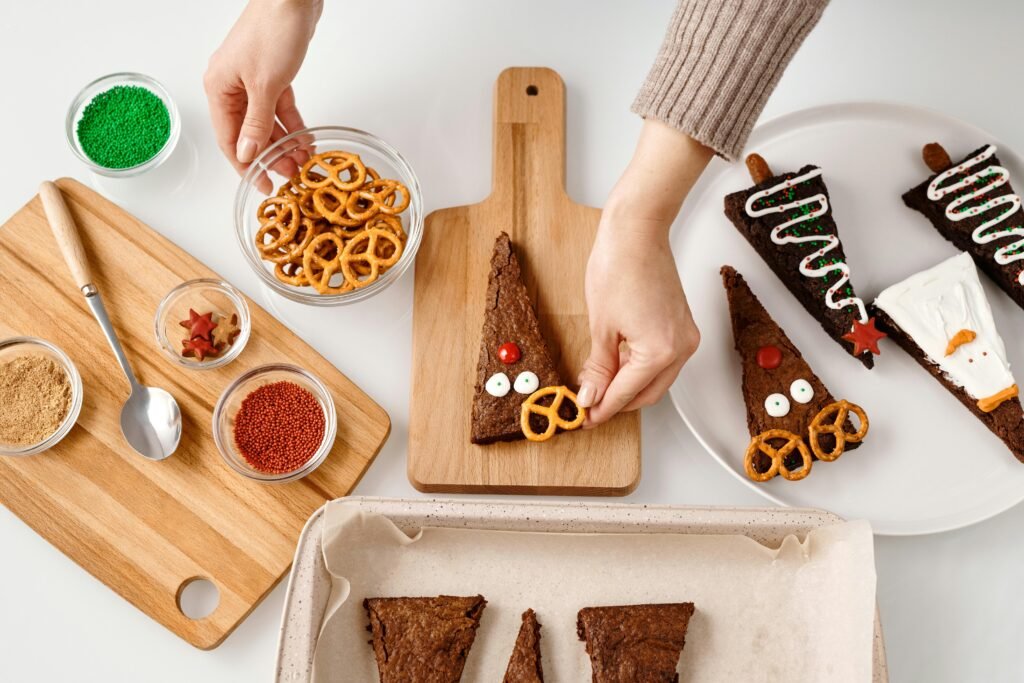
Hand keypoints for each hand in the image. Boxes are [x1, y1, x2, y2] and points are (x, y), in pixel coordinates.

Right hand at [204, 0, 321, 188]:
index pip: (229, 139)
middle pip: (250, 133)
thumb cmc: (272, 31)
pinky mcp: (273, 74)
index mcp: (219, 88)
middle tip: (292, 176)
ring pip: (267, 122)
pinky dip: (293, 124)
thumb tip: (248, 155)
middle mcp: (232, 86)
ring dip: (284, 143)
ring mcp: (253, 80)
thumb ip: (257, 123)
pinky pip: (280, 108)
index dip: (246, 166)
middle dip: (271, 156)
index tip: (264, 186)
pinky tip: (306, 140)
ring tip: (303, 162)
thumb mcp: (265, 84)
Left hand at [578, 120, 712, 425]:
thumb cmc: (619, 266)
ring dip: (629, 385)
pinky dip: (640, 366)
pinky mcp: (683, 325)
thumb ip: (598, 368)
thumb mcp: (600, 326)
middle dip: (617, 401)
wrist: (637, 231)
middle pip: (647, 393)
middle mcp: (681, 348)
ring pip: (657, 379)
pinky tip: (616, 362)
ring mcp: (686, 337)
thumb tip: (591, 397)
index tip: (584, 417)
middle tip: (589, 404)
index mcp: (660, 352)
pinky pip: (663, 359)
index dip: (602, 408)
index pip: (627, 394)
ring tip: (597, 381)